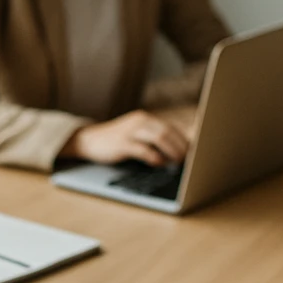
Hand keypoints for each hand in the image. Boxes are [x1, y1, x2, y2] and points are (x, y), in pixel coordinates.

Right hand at [60, 109, 190, 166]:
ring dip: (171, 151)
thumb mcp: (136, 135)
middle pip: (167, 131)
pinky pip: (142, 149)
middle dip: (180, 146)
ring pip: (158, 137)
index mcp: (145, 118)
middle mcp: (140, 121)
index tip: (194, 151)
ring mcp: (130, 130)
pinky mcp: (121, 143)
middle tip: (187, 159)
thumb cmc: (117, 141)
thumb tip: (178, 151)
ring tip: (177, 162)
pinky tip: (159, 163)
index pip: (170, 127)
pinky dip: (154, 157)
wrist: (89, 140)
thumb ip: (153, 139)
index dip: (184, 139)